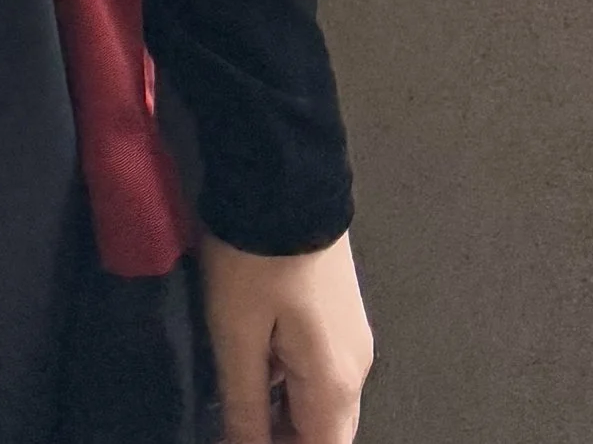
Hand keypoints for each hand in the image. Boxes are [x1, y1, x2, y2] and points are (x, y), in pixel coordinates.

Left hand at [200, 230, 372, 443]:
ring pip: (323, 402)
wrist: (284, 175)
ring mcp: (352, 337)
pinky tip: (254, 369)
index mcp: (337, 384)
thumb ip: (244, 406)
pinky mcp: (340, 312)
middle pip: (327, 432)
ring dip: (286, 414)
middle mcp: (357, 368)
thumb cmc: (255, 259)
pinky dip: (292, 385)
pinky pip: (321, 370)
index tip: (239, 438)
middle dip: (285, 438)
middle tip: (236, 426)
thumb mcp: (236, 335)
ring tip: (238, 405)